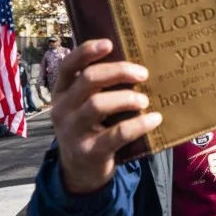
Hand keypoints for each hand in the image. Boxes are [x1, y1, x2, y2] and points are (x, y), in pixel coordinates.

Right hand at [51, 39, 162, 193]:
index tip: (109, 43)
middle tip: (142, 73)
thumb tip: (135, 63)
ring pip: (98, 104)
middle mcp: (62, 109)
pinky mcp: (89, 152)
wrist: (80, 171)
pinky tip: (154, 119)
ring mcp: (73, 131)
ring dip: (126, 98)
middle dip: (118, 71)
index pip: (67, 65)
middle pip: (88, 80)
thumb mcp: (84, 106)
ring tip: (144, 99)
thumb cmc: (91, 128)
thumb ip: (99, 87)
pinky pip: (116, 134)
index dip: (86, 52)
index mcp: (61, 92)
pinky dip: (139, 124)